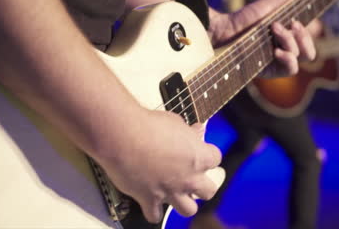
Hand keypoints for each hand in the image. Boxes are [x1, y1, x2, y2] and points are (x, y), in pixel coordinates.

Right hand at [94, 108, 221, 223]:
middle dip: (202, 185)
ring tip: (176, 194)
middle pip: (208, 191)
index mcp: (198, 156)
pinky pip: (154, 216)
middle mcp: (188, 177)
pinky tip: (150, 203)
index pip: (215, 159)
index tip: (200, 152)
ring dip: (183, 203)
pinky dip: (153, 211)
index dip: (207, 155)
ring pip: (189, 210)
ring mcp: (170, 191)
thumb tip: (196, 131)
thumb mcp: (175, 121)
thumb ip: (188, 133)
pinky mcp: (149, 199)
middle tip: (192, 178)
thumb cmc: (148, 125)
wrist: (123, 135)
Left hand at [208, 0, 315, 77]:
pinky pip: (290, 70)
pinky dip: (288, 59)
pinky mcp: (269, 71)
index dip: (305, 32)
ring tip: (274, 31)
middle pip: (308, 53)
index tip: (293, 21)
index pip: (306, 41)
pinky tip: (276, 51)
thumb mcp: (267, 6)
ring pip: (300, 58)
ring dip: (291, 43)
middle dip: (303, 38)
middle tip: (290, 26)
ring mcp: (276, 62)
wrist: (224, 31)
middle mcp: (283, 51)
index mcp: (285, 38)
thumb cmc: (243, 19)